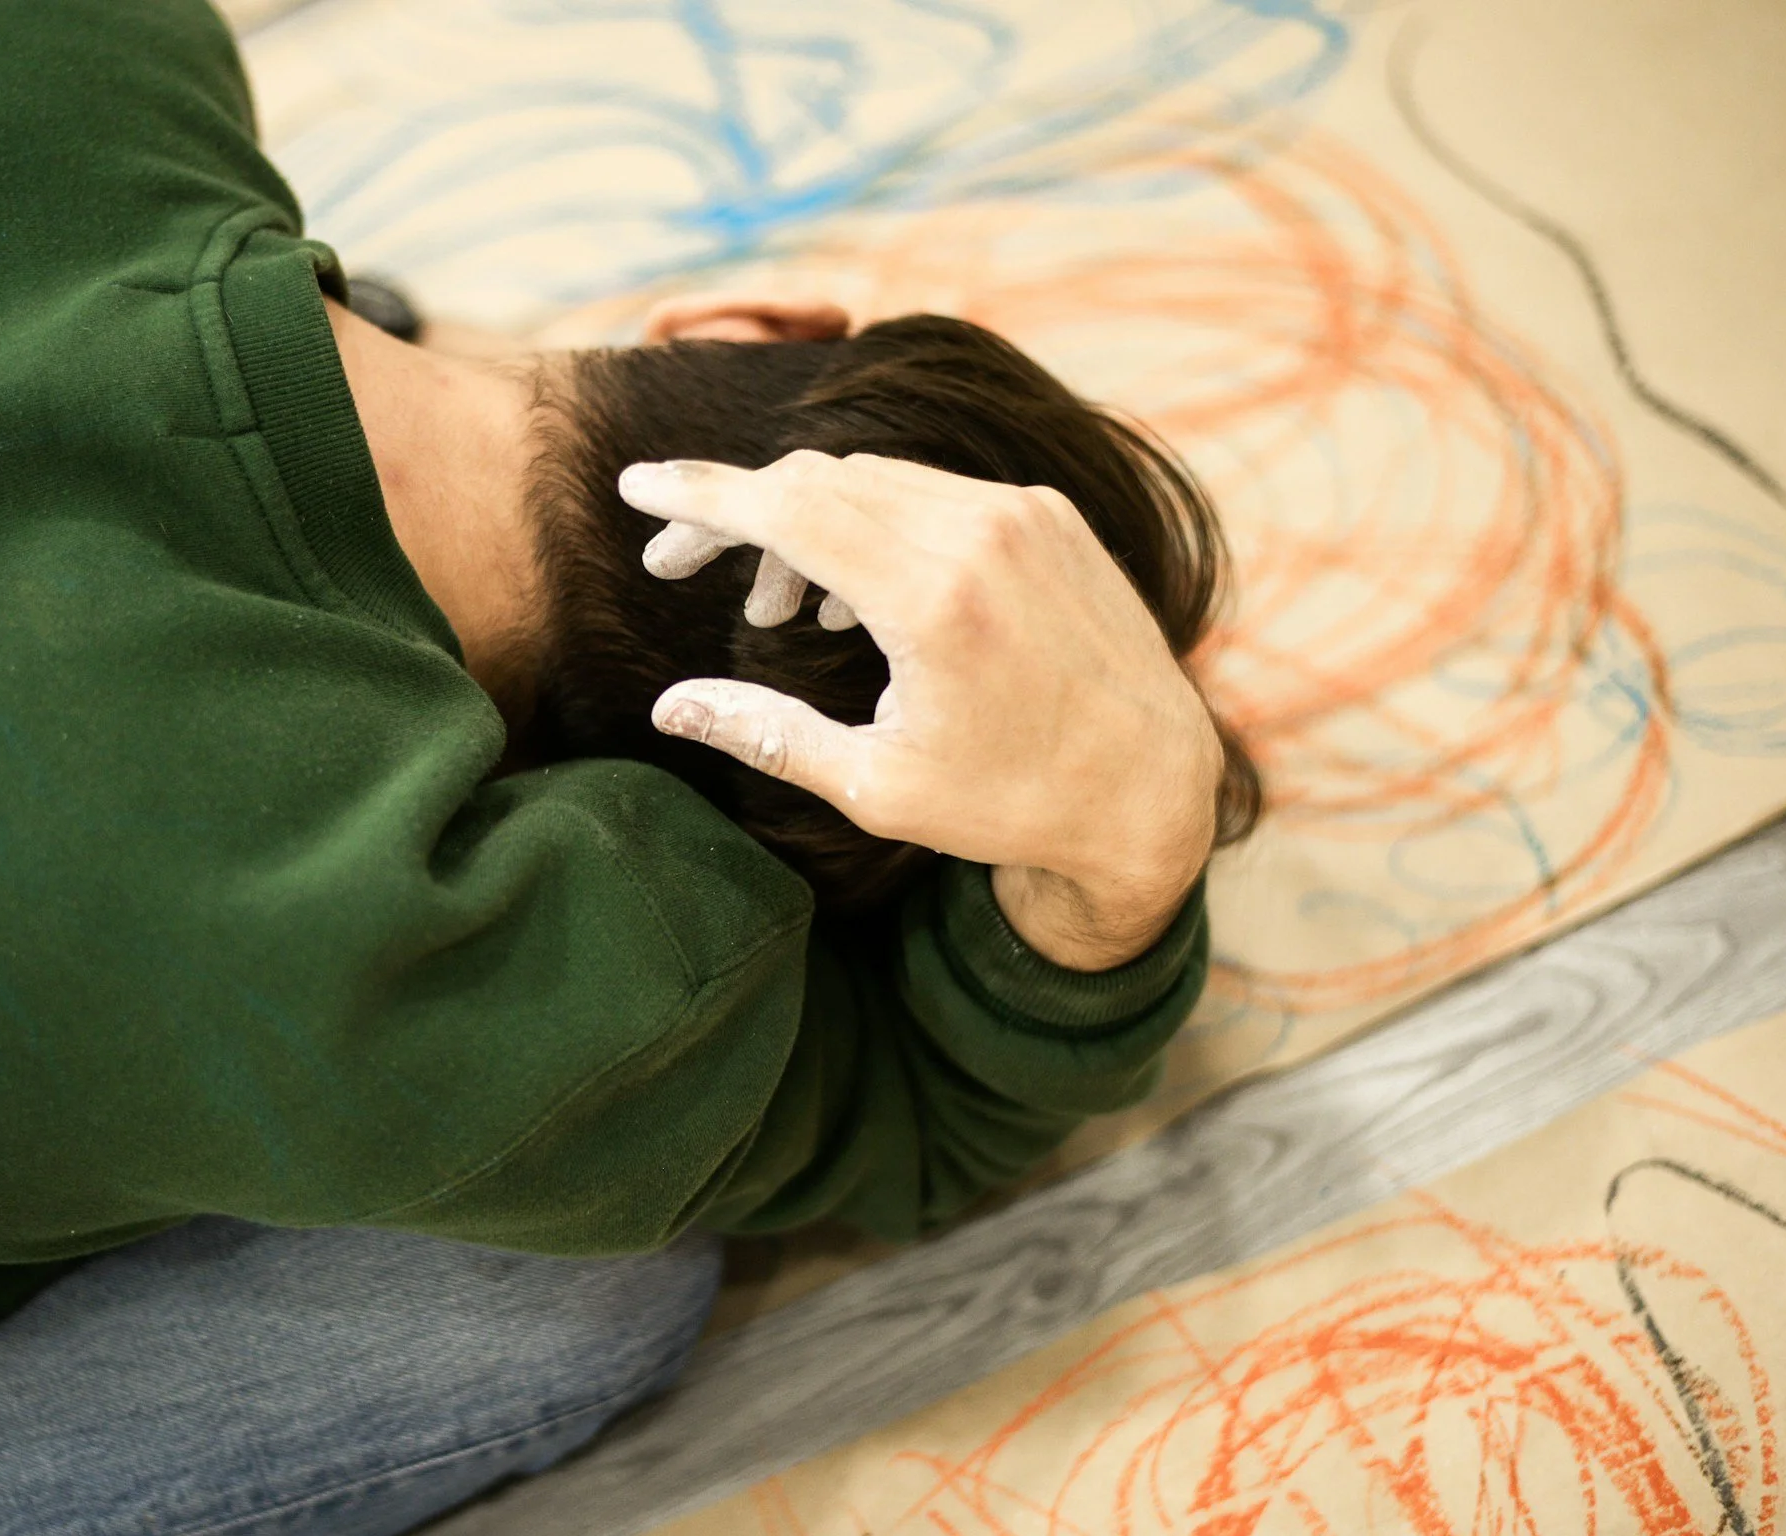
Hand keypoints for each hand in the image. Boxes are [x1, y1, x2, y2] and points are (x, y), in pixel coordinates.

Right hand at [619, 451, 1220, 970]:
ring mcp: (1024, 515)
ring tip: (775, 611)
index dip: (700, 494)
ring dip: (805, 523)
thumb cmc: (1010, 803)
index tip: (634, 488)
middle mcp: (983, 534)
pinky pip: (930, 491)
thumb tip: (670, 707)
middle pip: (818, 482)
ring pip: (872, 481)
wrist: (1151, 791)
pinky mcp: (1049, 516)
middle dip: (737, 514)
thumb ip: (767, 734)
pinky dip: (872, 522)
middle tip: (680, 565)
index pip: (788, 507)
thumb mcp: (877, 787)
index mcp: (935, 601)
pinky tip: (853, 598)